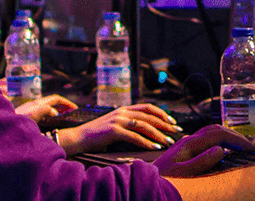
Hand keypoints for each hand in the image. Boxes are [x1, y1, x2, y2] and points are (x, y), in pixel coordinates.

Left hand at [12, 95, 77, 122]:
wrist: (5, 127)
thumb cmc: (19, 123)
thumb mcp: (34, 115)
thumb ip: (45, 110)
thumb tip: (54, 112)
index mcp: (38, 104)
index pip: (56, 99)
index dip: (67, 103)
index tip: (75, 109)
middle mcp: (35, 104)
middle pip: (52, 101)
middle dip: (63, 105)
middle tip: (71, 112)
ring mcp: (30, 109)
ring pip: (47, 105)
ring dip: (57, 109)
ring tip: (63, 115)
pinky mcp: (27, 114)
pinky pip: (42, 110)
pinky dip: (50, 113)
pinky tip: (50, 120)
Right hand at [55, 103, 182, 153]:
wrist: (78, 137)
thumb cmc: (97, 135)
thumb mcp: (114, 125)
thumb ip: (128, 123)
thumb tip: (146, 130)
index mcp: (124, 109)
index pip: (148, 107)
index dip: (162, 114)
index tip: (172, 122)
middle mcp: (122, 112)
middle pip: (149, 116)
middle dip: (165, 124)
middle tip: (176, 131)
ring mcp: (117, 120)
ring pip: (144, 126)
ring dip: (159, 134)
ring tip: (168, 141)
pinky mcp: (113, 131)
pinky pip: (134, 137)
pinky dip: (146, 142)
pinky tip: (155, 147)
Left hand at [153, 125, 252, 177]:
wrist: (144, 183)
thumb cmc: (162, 180)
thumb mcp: (181, 174)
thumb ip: (200, 162)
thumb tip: (220, 150)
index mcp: (189, 144)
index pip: (218, 134)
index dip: (237, 140)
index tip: (251, 149)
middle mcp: (188, 140)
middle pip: (216, 129)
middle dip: (235, 135)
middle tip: (251, 147)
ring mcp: (186, 145)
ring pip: (211, 133)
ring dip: (228, 137)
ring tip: (241, 147)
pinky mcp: (185, 151)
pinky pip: (207, 141)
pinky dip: (220, 142)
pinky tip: (224, 151)